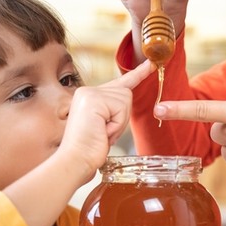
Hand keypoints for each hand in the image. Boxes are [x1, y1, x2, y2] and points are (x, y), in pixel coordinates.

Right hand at [58, 60, 154, 179]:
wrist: (75, 161)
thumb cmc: (89, 150)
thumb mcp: (104, 126)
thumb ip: (113, 110)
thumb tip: (127, 98)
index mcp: (89, 96)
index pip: (119, 83)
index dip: (137, 74)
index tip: (150, 64)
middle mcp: (87, 91)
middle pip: (126, 94)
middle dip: (122, 117)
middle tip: (105, 133)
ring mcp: (89, 93)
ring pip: (125, 100)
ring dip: (119, 122)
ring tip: (102, 133)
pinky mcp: (94, 99)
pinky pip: (121, 108)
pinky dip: (116, 124)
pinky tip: (102, 132)